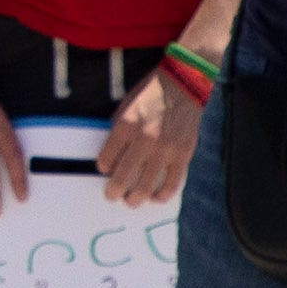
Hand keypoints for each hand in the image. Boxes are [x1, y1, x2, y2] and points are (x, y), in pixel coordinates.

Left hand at [97, 64, 204, 207]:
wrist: (182, 85)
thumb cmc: (149, 95)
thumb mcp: (124, 108)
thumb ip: (118, 133)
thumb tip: (111, 159)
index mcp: (125, 127)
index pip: (106, 159)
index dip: (103, 168)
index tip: (104, 171)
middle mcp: (144, 140)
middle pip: (124, 176)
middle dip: (115, 190)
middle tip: (112, 195)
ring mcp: (165, 149)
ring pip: (147, 184)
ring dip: (136, 197)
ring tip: (131, 201)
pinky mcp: (183, 153)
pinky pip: (173, 181)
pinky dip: (163, 193)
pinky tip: (156, 198)